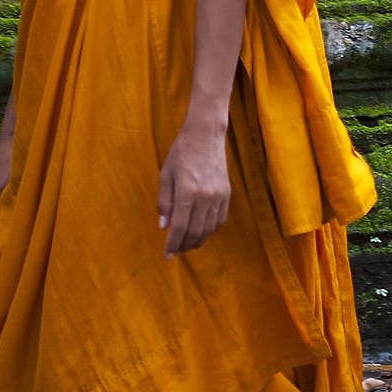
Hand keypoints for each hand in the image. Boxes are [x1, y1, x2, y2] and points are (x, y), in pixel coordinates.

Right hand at [0, 136, 12, 259]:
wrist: (15, 144)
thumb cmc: (6, 164)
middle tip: (3, 258)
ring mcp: (1, 197)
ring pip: (1, 222)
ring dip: (4, 235)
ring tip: (12, 249)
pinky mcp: (12, 194)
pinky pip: (10, 214)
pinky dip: (12, 224)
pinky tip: (20, 232)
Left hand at [157, 117, 231, 255]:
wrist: (206, 135)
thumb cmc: (181, 152)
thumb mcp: (165, 175)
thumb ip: (164, 202)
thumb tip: (164, 226)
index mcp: (186, 193)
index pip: (179, 228)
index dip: (172, 244)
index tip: (166, 256)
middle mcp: (205, 198)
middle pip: (195, 232)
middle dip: (184, 245)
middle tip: (175, 251)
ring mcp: (218, 196)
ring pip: (209, 229)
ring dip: (197, 240)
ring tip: (187, 244)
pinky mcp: (227, 193)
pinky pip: (220, 219)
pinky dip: (210, 230)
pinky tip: (202, 231)